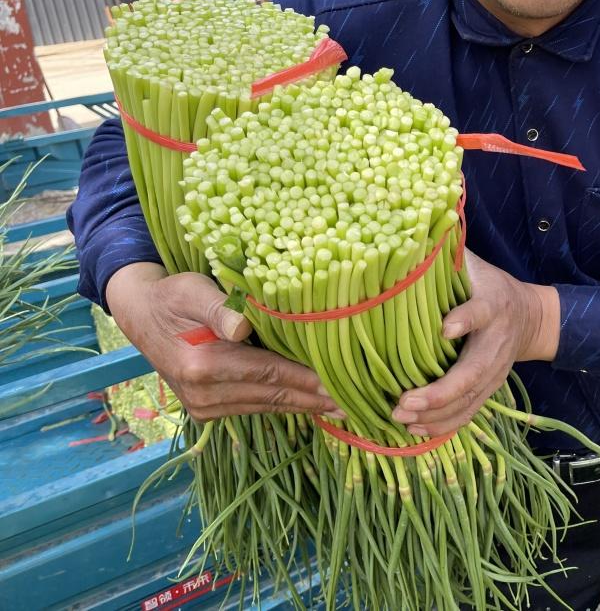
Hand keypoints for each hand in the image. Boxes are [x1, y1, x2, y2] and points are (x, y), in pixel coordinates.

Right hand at [106, 262, 343, 421]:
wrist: (140, 316)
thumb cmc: (172, 296)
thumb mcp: (191, 290)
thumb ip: (218, 308)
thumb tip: (242, 327)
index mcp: (202, 366)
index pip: (270, 374)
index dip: (308, 380)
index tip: (345, 385)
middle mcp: (203, 394)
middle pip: (273, 397)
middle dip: (316, 399)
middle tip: (357, 403)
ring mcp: (204, 407)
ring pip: (267, 406)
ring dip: (304, 406)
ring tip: (343, 407)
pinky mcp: (206, 410)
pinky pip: (254, 407)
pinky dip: (284, 405)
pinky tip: (311, 403)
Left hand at [391, 250, 559, 436]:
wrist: (531, 317)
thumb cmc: (490, 286)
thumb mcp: (475, 265)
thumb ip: (449, 257)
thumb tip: (410, 237)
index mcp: (492, 306)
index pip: (481, 312)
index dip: (465, 320)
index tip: (444, 328)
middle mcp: (496, 343)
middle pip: (473, 372)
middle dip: (439, 391)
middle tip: (404, 401)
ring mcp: (496, 371)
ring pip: (469, 400)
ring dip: (436, 414)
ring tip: (402, 419)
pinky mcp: (490, 389)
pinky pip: (469, 412)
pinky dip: (443, 425)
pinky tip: (415, 430)